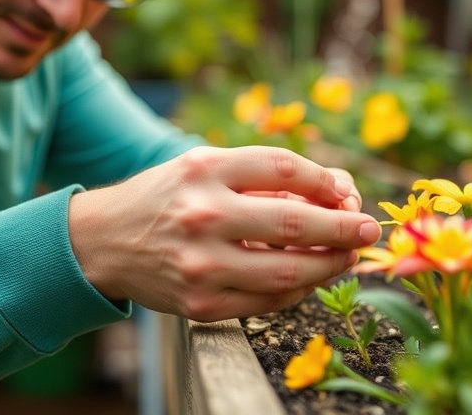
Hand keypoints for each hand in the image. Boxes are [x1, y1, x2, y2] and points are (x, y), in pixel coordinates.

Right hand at [68, 146, 381, 321]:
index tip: (346, 192)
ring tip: (348, 256)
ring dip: (331, 264)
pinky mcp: (200, 304)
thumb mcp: (203, 168)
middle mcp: (202, 215)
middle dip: (345, 227)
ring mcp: (201, 265)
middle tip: (370, 229)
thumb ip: (264, 176)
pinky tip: (309, 277)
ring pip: (290, 271)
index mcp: (203, 170)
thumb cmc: (165, 198)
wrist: (102, 242)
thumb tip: (339, 191)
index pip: (284, 168)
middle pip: (296, 222)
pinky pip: (268, 301)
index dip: (325, 180)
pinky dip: (298, 290)